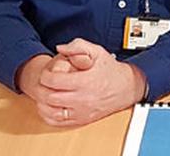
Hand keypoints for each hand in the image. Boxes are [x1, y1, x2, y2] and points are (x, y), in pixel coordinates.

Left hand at [32, 38, 146, 125]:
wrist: (127, 88)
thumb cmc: (110, 70)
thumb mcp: (97, 51)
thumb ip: (77, 46)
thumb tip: (60, 48)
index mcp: (84, 81)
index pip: (54, 81)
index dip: (45, 75)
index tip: (47, 72)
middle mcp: (82, 99)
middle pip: (50, 97)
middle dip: (42, 88)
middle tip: (44, 82)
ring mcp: (81, 112)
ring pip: (51, 112)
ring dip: (43, 103)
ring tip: (45, 93)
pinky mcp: (81, 120)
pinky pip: (58, 123)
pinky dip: (49, 115)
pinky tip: (50, 106)